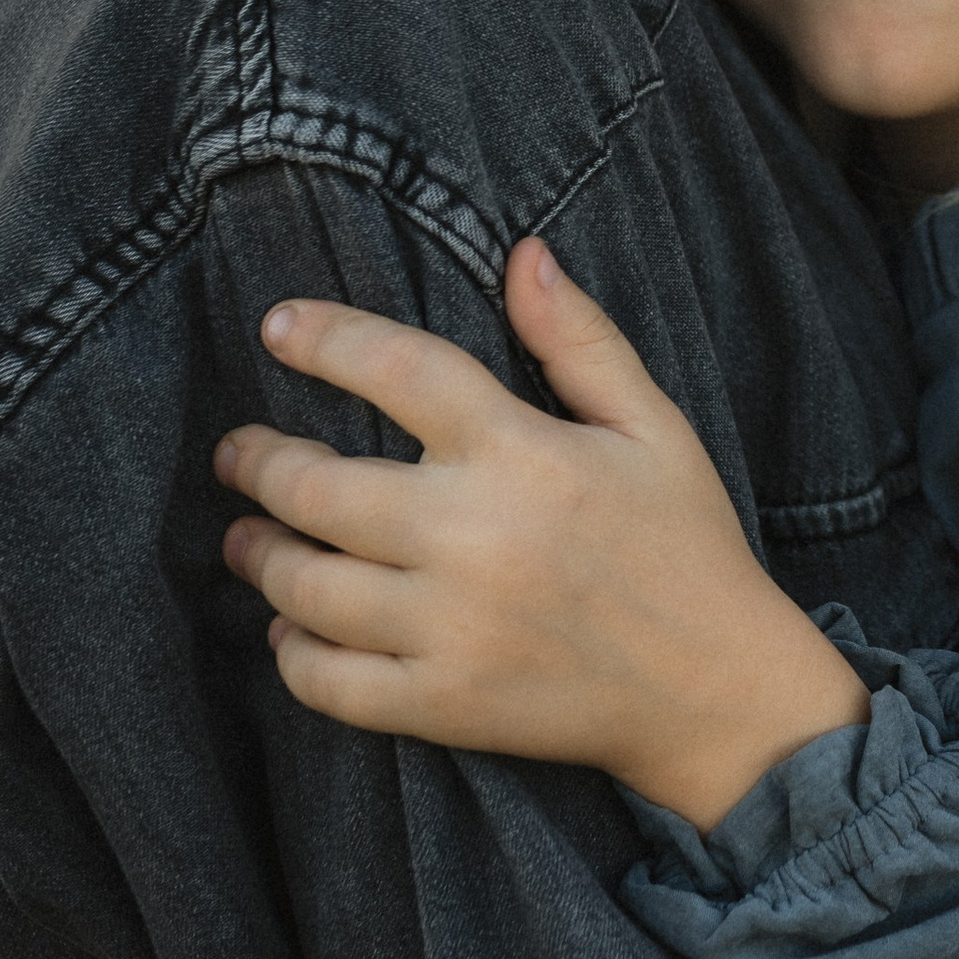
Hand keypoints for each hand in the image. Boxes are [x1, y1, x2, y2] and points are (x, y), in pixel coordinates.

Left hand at [216, 238, 871, 828]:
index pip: (395, 370)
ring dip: (260, 558)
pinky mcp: (445, 705)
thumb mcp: (653, 427)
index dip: (325, 339)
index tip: (277, 327)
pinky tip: (289, 635)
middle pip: (318, 488)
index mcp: (523, 453)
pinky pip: (331, 684)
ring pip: (308, 588)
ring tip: (246, 540)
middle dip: (259, 463)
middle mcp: (474, 537)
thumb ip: (579, 340)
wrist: (720, 691)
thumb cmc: (686, 545)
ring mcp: (453, 629)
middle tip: (238, 451)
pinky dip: (293, 658)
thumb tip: (522, 253)